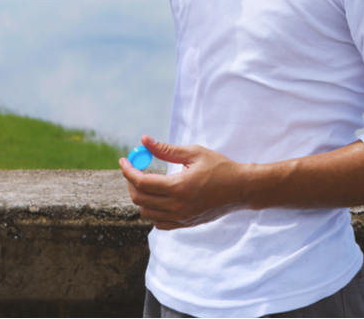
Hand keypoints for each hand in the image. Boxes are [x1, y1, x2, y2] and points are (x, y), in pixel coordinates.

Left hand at [119, 135, 248, 229]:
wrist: (240, 188)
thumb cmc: (219, 166)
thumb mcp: (194, 152)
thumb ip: (166, 149)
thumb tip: (144, 140)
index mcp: (179, 187)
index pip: (142, 183)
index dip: (128, 171)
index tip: (123, 160)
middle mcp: (178, 206)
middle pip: (140, 200)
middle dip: (131, 182)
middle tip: (133, 168)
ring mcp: (182, 218)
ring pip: (147, 213)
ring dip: (141, 197)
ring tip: (145, 181)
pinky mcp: (186, 224)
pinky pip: (159, 222)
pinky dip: (152, 211)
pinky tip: (157, 197)